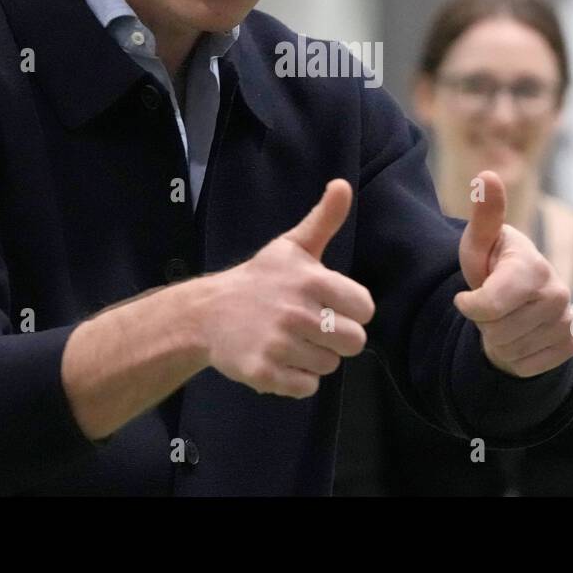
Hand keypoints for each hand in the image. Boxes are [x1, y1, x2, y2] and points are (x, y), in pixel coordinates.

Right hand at [196, 179, 374, 398]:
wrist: (207, 313)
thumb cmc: (260, 279)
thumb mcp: (292, 246)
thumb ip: (324, 219)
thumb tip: (342, 184)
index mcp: (311, 280)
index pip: (365, 308)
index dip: (352, 309)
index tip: (331, 305)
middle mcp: (296, 312)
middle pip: (354, 342)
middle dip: (337, 338)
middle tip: (312, 327)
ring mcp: (278, 344)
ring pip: (330, 366)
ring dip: (315, 358)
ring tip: (292, 341)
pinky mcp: (263, 372)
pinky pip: (306, 388)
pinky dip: (297, 380)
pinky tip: (280, 361)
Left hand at [454, 170, 572, 377]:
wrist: (520, 296)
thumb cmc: (493, 264)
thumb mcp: (479, 242)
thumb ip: (485, 214)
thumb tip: (488, 174)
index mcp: (533, 267)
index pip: (488, 307)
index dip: (469, 306)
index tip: (466, 296)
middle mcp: (558, 294)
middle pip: (497, 331)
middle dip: (484, 323)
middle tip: (493, 305)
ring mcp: (568, 321)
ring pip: (510, 351)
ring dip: (498, 340)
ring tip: (505, 318)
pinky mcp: (571, 345)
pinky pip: (525, 366)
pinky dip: (515, 357)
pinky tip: (520, 334)